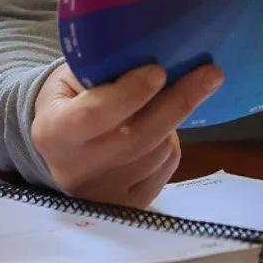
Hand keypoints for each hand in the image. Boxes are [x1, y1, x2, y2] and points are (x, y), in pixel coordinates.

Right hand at [28, 62, 220, 207]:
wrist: (56, 149)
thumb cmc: (67, 101)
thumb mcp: (70, 76)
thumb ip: (102, 70)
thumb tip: (152, 56)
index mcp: (52, 133)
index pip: (93, 115)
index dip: (129, 93)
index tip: (159, 71)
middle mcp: (74, 171)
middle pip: (136, 138)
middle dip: (176, 103)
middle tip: (210, 74)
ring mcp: (101, 195)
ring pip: (156, 153)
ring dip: (173, 121)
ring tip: (171, 97)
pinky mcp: (127, 207)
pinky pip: (165, 169)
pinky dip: (170, 144)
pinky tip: (163, 128)